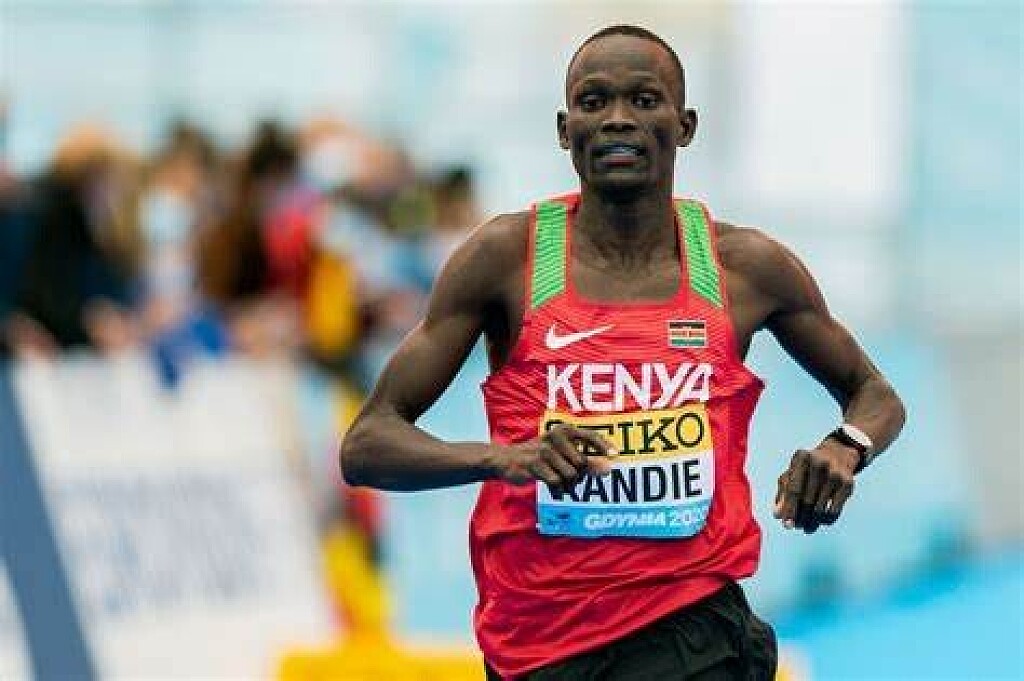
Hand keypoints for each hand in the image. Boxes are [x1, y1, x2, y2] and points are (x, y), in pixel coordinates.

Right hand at [491, 424, 616, 491]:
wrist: (505, 460)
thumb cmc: (539, 457)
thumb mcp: (562, 456)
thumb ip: (585, 461)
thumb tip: (608, 468)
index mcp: (564, 431)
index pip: (590, 436)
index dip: (604, 446)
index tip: (616, 456)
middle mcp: (555, 437)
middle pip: (582, 464)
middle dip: (578, 476)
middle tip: (567, 478)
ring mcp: (544, 450)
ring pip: (571, 475)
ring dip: (568, 486)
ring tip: (558, 483)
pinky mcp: (534, 464)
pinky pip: (557, 483)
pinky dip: (558, 491)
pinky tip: (552, 489)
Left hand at [773, 441, 857, 533]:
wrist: (838, 453)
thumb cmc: (808, 467)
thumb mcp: (793, 472)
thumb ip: (783, 492)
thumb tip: (777, 515)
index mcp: (802, 458)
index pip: (793, 489)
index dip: (789, 508)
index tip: (785, 524)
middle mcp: (819, 463)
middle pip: (807, 500)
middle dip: (800, 517)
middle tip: (796, 527)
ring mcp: (835, 473)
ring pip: (820, 508)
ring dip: (812, 521)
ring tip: (807, 527)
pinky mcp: (848, 484)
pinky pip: (834, 510)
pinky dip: (826, 519)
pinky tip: (820, 521)